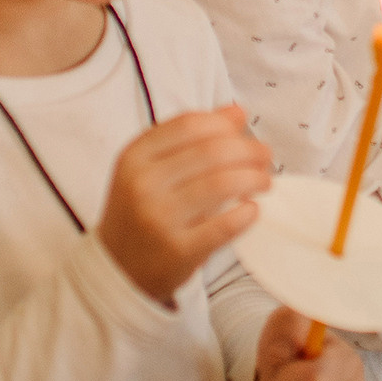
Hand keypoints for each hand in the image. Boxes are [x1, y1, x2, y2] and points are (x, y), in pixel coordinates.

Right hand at [96, 105, 272, 303]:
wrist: (117, 269)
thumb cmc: (140, 211)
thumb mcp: (151, 168)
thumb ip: (190, 137)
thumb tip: (237, 112)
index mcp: (135, 157)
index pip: (190, 124)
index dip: (225, 123)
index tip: (243, 129)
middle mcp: (143, 185)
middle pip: (212, 151)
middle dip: (249, 149)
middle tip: (264, 156)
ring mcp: (159, 219)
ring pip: (223, 184)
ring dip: (254, 178)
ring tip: (264, 181)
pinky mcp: (178, 251)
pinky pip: (226, 225)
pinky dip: (248, 213)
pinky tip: (252, 209)